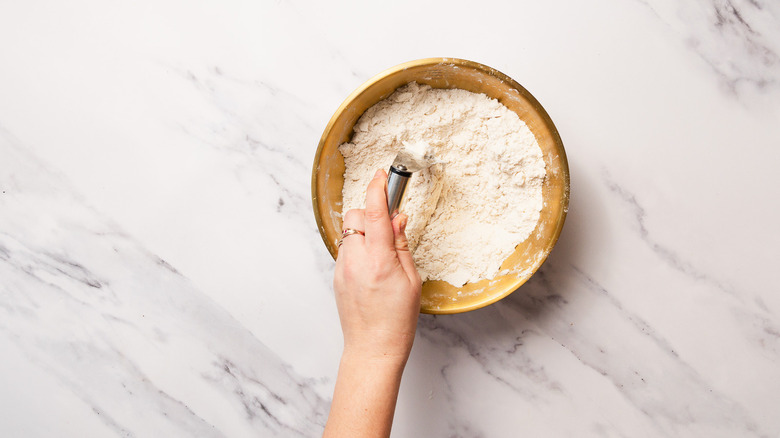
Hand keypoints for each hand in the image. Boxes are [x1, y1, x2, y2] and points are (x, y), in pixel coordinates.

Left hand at [333, 169, 421, 363]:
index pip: (375, 214)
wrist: (373, 349)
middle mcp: (355, 262)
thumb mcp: (410, 280)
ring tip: (382, 254)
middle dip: (372, 215)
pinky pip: (347, 249)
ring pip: (349, 233)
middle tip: (390, 230)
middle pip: (356, 217)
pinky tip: (373, 267)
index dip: (378, 190)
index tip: (381, 176)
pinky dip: (360, 248)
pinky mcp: (336, 276)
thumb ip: (401, 245)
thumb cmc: (397, 320)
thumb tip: (397, 218)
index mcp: (378, 262)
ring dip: (366, 232)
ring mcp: (342, 269)